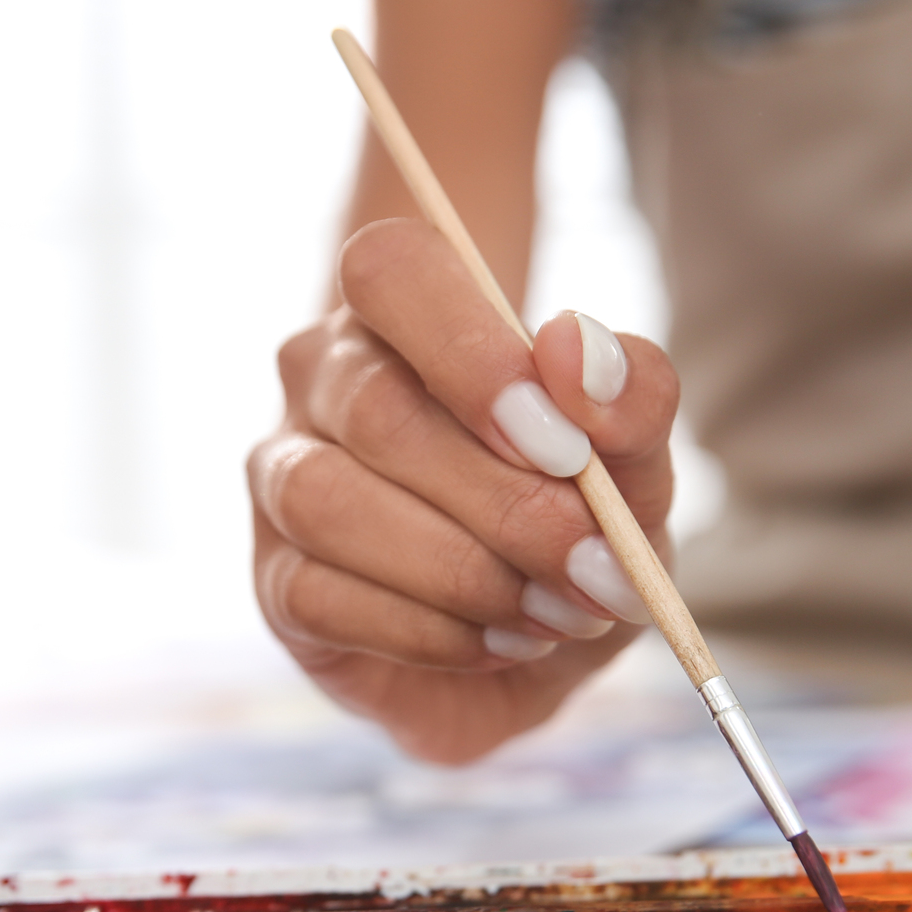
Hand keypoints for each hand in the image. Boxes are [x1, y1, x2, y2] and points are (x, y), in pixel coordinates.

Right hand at [249, 218, 679, 762]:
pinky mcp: (275, 582)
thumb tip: (574, 348)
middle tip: (596, 568)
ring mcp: (282, 478)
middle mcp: (321, 379)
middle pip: (374, 407)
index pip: (390, 270)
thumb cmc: (577, 517)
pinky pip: (319, 597)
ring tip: (552, 612)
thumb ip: (631, 395)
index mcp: (404, 314)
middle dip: (502, 502)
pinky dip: (429, 631)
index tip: (566, 448)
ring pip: (329, 502)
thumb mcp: (636, 460)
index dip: (472, 354)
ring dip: (462, 571)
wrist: (548, 638)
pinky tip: (497, 641)